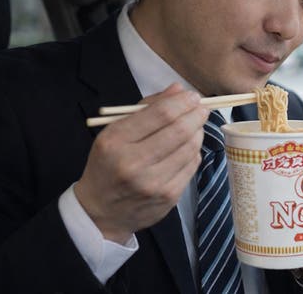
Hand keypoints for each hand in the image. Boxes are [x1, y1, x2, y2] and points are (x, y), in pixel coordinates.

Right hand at [74, 83, 207, 242]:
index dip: (182, 101)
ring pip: (190, 147)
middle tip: (202, 108)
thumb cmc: (109, 164)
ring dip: (198, 132)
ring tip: (194, 126)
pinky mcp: (168, 196)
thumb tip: (179, 90)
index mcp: (116, 141)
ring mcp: (153, 182)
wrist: (101, 211)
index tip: (192, 96)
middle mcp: (133, 163)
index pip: (160, 114)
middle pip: (179, 130)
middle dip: (196, 114)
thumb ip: (147, 107)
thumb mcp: (115, 131)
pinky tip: (187, 148)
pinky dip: (194, 152)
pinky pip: (192, 165)